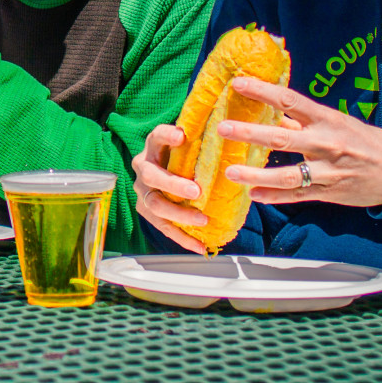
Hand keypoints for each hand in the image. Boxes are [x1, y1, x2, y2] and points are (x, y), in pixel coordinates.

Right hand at [131, 123, 209, 254]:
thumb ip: (205, 140)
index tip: (182, 136)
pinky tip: (200, 246)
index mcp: (154, 146)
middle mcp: (144, 166)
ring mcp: (144, 190)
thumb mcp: (190, 143)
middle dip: (174, 184)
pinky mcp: (147, 210)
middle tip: (196, 191)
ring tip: (202, 220)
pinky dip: (182, 238)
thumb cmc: (184, 154)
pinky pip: (163, 226)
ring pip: (154, 204)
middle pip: (152, 176)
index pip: (157, 136)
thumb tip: (237, 136)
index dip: (167, 136)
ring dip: (179, 214)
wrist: (166, 168)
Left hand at [218, 77, 381, 209]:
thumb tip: (270, 108)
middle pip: (283, 138)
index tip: (238, 83)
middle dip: (251, 133)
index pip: (290, 100)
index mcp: (327, 119)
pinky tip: (253, 196)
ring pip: (287, 175)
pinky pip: (296, 196)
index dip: (263, 91)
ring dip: (256, 174)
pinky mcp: (327, 192)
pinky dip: (274, 197)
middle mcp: (326, 144)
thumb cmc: (362, 140)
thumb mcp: (336, 121)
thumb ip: (302, 118)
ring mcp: (326, 171)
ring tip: (229, 172)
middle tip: (222, 128)